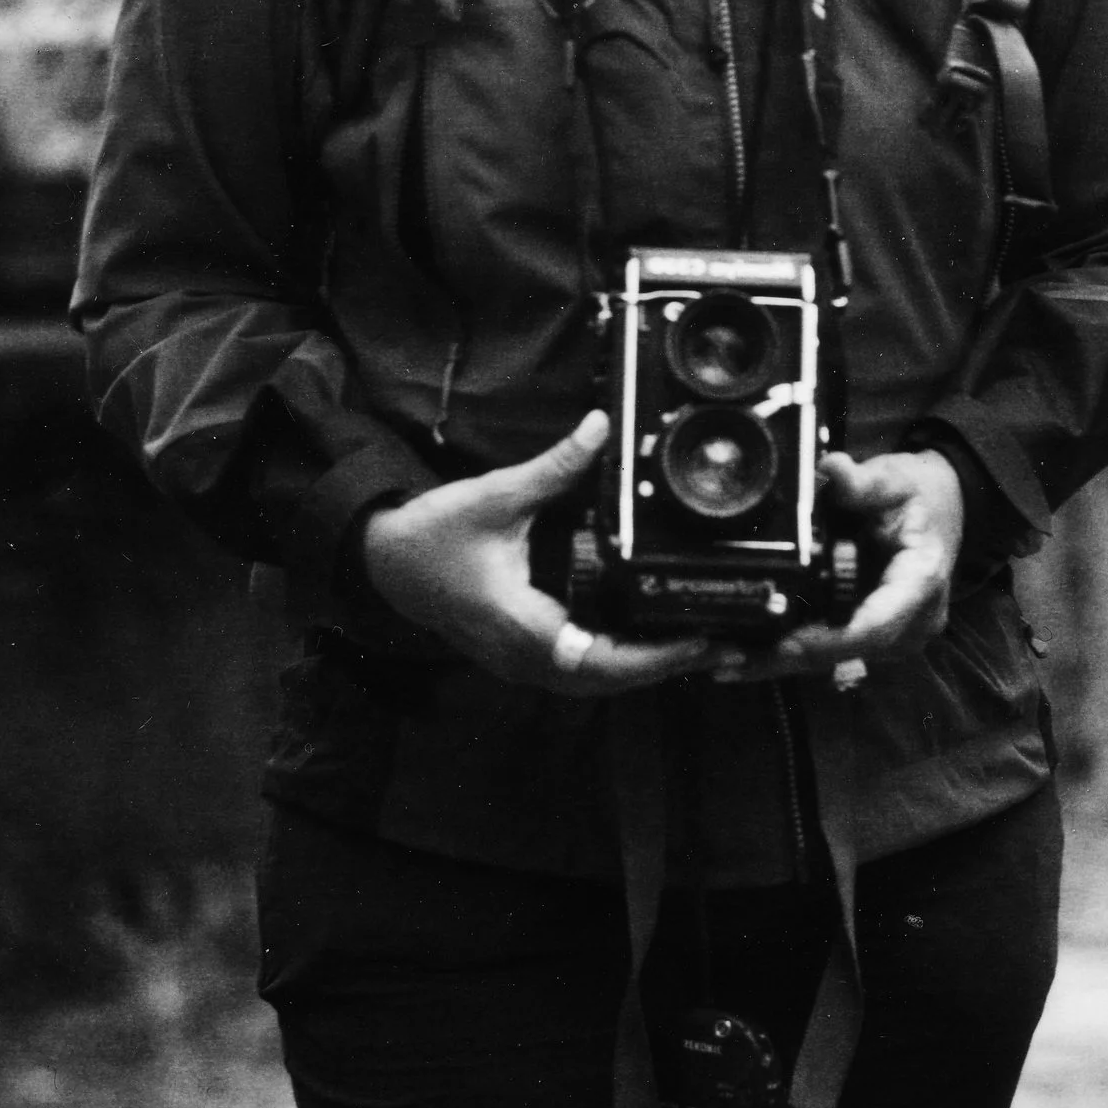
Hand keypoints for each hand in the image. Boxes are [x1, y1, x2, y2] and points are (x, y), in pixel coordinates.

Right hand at [360, 412, 718, 696]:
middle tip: (721, 643)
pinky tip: (648, 641)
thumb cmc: (435, 534)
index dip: (653, 657)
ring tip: (698, 644)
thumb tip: (602, 426)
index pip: (600, 657)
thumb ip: (555, 467)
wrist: (386, 563)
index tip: (699, 638)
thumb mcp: (497, 495)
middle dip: (665, 666)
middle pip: (608, 680)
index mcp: (522, 624)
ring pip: (595, 682)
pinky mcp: (522, 657)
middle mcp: (525, 657)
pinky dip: (618, 663)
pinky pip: (579, 671)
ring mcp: (522, 664)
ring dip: (644, 669)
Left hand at [709, 446, 965, 689]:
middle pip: (843, 652)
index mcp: (921, 586)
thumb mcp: (895, 480)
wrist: (941, 509)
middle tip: (725, 660)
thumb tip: (831, 470)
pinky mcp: (868, 636)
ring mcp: (891, 636)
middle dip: (784, 659)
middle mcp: (910, 624)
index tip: (782, 643)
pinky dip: (786, 651)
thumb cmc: (918, 497)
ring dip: (777, 662)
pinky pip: (827, 649)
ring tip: (720, 661)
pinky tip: (742, 653)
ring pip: (830, 658)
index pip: (874, 627)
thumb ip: (862, 481)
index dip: (826, 641)